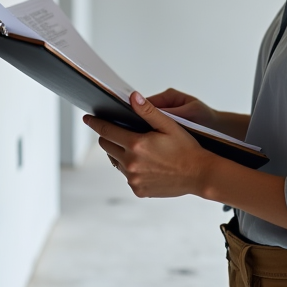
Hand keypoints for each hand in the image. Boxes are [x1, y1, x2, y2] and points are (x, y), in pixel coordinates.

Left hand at [83, 92, 211, 197]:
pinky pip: (127, 176)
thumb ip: (148, 111)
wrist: (199, 175)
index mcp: (136, 145)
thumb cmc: (186, 148)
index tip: (87, 118)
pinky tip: (145, 163)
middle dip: (108, 136)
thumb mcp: (169, 125)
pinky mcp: (138, 190)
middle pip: (106, 146)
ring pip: (115, 161)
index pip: (106, 130)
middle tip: (117, 130)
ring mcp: (133, 179)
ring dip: (119, 153)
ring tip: (135, 147)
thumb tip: (132, 97)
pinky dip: (130, 168)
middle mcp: (131, 164)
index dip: (95, 123)